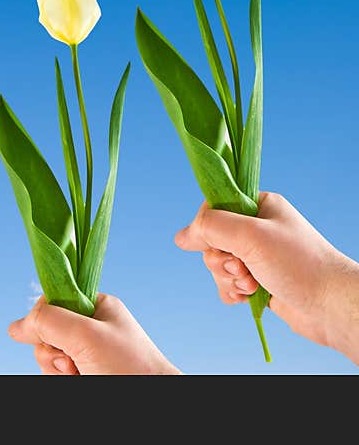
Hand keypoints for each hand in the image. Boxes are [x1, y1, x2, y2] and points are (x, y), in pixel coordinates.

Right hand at [8, 294, 178, 374]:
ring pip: (47, 357)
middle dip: (51, 349)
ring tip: (80, 374)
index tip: (51, 333)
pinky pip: (55, 374)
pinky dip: (61, 379)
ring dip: (56, 369)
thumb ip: (48, 321)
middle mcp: (89, 329)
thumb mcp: (85, 334)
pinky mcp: (83, 374)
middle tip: (73, 360)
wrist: (151, 404)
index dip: (44, 317)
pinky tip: (77, 380)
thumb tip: (15, 327)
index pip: (52, 301)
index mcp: (96, 307)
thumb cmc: (130, 368)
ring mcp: (86, 355)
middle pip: (45, 331)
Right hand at [175, 192, 358, 361]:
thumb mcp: (250, 235)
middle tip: (243, 267)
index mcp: (259, 206)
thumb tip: (180, 237)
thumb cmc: (298, 264)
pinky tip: (245, 296)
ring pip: (217, 264)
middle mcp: (256, 229)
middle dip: (221, 259)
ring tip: (250, 284)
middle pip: (212, 239)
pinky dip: (231, 292)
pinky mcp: (258, 280)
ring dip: (227, 278)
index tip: (219, 244)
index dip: (207, 228)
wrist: (330, 306)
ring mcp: (257, 256)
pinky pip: (227, 284)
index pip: (213, 207)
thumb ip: (212, 227)